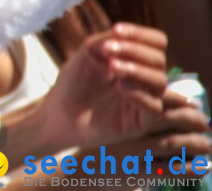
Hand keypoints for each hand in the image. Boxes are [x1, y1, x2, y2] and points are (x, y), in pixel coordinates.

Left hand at [43, 23, 167, 150]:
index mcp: (136, 59)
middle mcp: (144, 78)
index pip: (157, 42)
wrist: (60, 112)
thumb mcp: (90, 52)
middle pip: (158, 59)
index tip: (116, 30)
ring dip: (137, 70)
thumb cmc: (75, 81)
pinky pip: (155, 107)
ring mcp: (144, 99)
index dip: (141, 33)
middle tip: (107, 51)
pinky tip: (119, 87)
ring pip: (160, 81)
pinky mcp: (141, 122)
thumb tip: (123, 34)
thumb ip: (109, 40)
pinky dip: (139, 94)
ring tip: (112, 67)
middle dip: (134, 51)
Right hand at [73, 88, 211, 180]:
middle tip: (206, 123)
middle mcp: (129, 131)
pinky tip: (204, 167)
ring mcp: (134, 153)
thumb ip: (139, 119)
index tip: (195, 105)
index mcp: (122, 116)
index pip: (157, 102)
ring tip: (208, 146)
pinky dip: (192, 168)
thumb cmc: (102, 149)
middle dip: (192, 120)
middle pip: (167, 118)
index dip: (180, 102)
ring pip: (173, 142)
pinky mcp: (139, 174)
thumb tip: (180, 109)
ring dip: (197, 143)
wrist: (78, 174)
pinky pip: (172, 170)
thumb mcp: (115, 129)